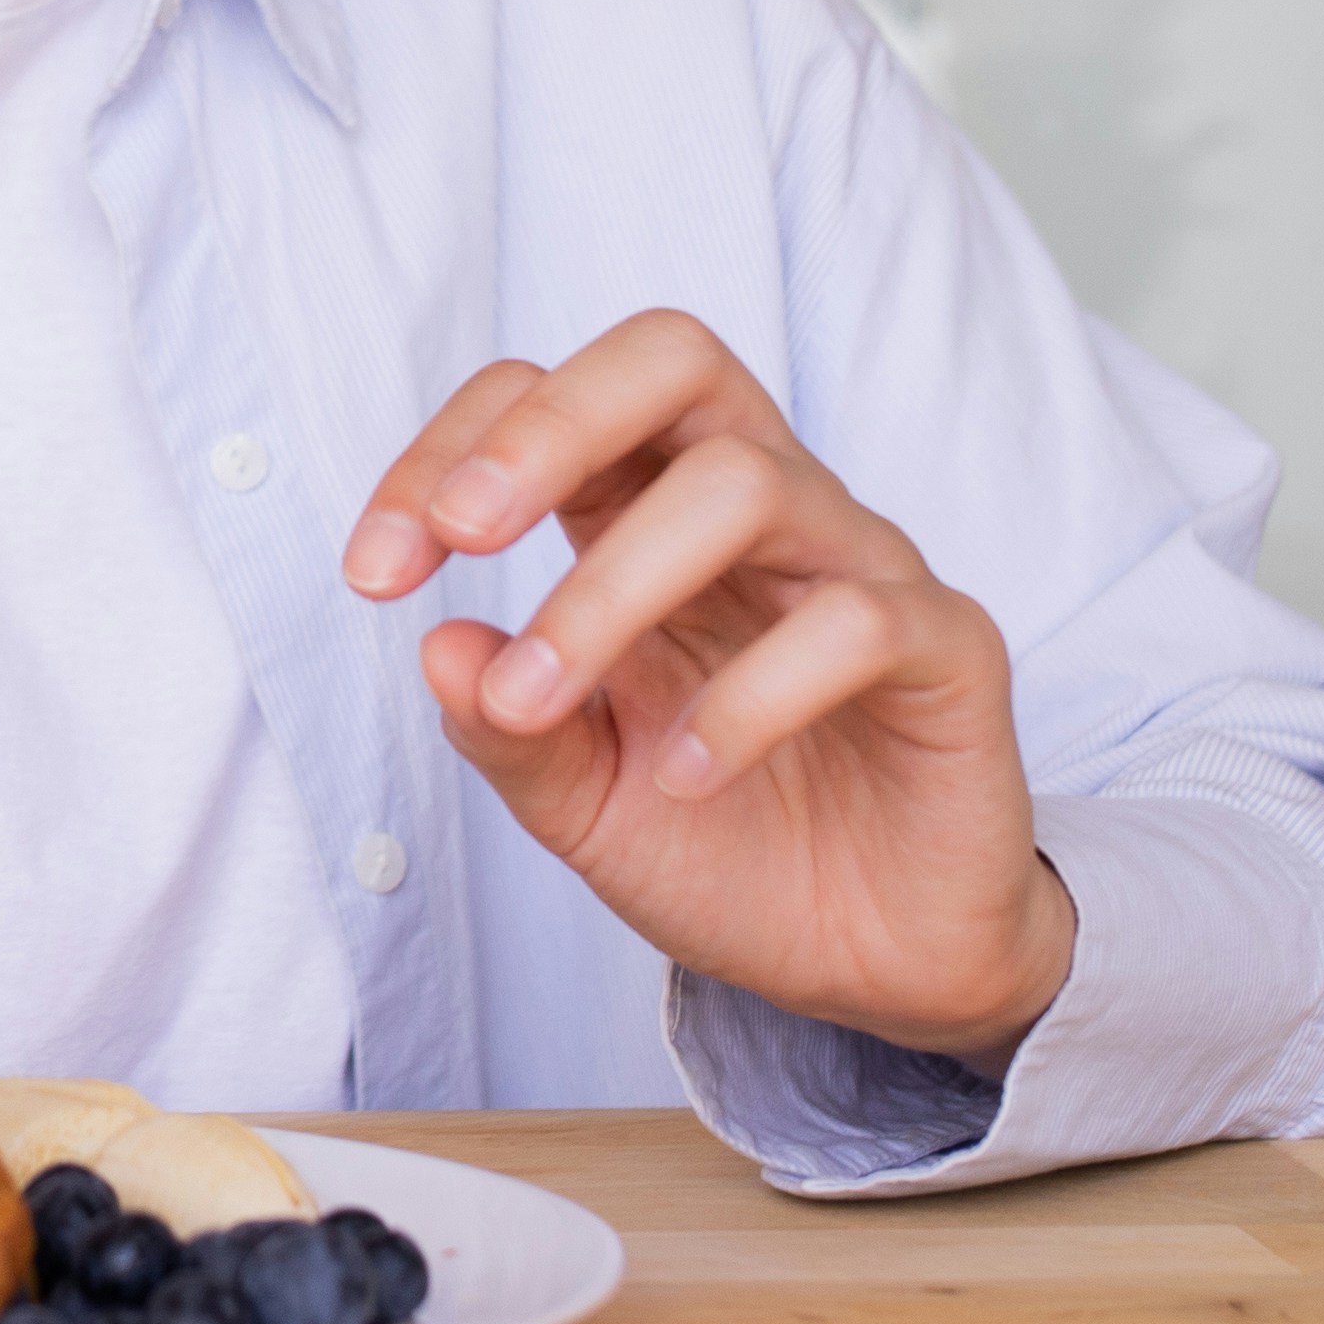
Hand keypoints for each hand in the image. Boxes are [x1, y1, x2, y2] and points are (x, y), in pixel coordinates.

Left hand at [346, 312, 1074, 1068]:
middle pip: (673, 356)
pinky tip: (690, 777)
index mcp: (649, 516)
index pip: (550, 399)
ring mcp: (859, 563)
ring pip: (747, 482)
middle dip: (550, 426)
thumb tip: (437, 644)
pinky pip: (857, 619)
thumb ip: (505, 726)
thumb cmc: (723, 846)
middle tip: (460, 536)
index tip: (375, 573)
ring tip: (545, 699)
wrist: (870, 966)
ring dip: (612, 586)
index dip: (447, 455)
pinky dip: (749, 698)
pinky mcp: (947, 646)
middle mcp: (760, 508)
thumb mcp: (580, 799)